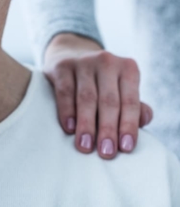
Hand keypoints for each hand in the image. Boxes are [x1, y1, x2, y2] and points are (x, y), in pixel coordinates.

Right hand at [44, 33, 152, 159]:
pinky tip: (69, 127)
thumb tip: (144, 121)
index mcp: (127, 68)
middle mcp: (106, 61)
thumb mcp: (120, 88)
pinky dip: (67, 111)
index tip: (125, 148)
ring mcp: (83, 62)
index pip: (130, 101)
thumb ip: (134, 105)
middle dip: (108, 129)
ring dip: (86, 124)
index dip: (128, 125)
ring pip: (86, 97)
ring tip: (85, 146)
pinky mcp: (62, 66)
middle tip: (106, 152)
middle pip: (108, 100)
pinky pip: (65, 91)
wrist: (72, 54)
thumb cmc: (101, 82)